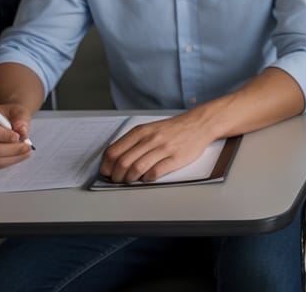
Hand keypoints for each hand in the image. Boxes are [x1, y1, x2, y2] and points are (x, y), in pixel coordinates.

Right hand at [0, 104, 33, 168]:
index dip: (2, 136)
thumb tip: (22, 131)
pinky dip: (10, 160)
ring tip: (26, 150)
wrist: (4, 120)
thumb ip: (21, 119)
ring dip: (13, 156)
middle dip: (12, 149)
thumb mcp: (18, 111)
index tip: (17, 137)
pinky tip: (19, 154)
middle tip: (27, 146)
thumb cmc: (9, 115)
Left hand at [99, 113, 215, 182]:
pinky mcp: (176, 158)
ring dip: (130, 179)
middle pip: (123, 162)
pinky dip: (147, 178)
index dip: (107, 165)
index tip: (107, 171)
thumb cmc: (172, 129)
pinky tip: (147, 177)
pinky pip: (155, 173)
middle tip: (117, 179)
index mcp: (141, 131)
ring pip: (137, 169)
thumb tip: (114, 160)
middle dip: (116, 176)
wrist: (198, 124)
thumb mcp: (149, 129)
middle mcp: (151, 139)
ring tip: (131, 180)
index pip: (114, 151)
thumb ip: (133, 142)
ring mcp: (163, 149)